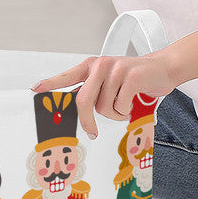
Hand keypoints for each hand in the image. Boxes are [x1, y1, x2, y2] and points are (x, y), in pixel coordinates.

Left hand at [31, 52, 177, 138]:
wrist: (162, 68)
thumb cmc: (132, 79)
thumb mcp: (108, 81)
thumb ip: (92, 90)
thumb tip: (73, 108)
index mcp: (91, 66)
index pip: (67, 76)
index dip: (50, 83)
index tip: (34, 90)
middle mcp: (101, 65)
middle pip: (84, 100)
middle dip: (87, 121)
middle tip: (92, 133)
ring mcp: (116, 69)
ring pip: (104, 107)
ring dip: (115, 114)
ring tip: (124, 105)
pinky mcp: (131, 76)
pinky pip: (120, 106)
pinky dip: (126, 111)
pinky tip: (133, 102)